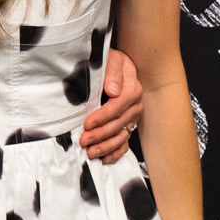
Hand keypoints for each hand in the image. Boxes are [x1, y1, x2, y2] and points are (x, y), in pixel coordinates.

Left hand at [81, 47, 142, 162]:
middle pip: (119, 123)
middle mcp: (135, 104)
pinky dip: (116, 152)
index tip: (88, 123)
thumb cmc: (107, 61)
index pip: (118, 106)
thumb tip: (113, 91)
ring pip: (122, 135)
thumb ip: (112, 73)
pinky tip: (105, 159)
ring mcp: (132, 116)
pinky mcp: (128, 124)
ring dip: (107, 146)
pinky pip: (125, 141)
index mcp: (132, 88)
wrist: (114, 64)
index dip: (103, 116)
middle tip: (84, 141)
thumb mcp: (109, 59)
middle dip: (101, 134)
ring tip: (91, 152)